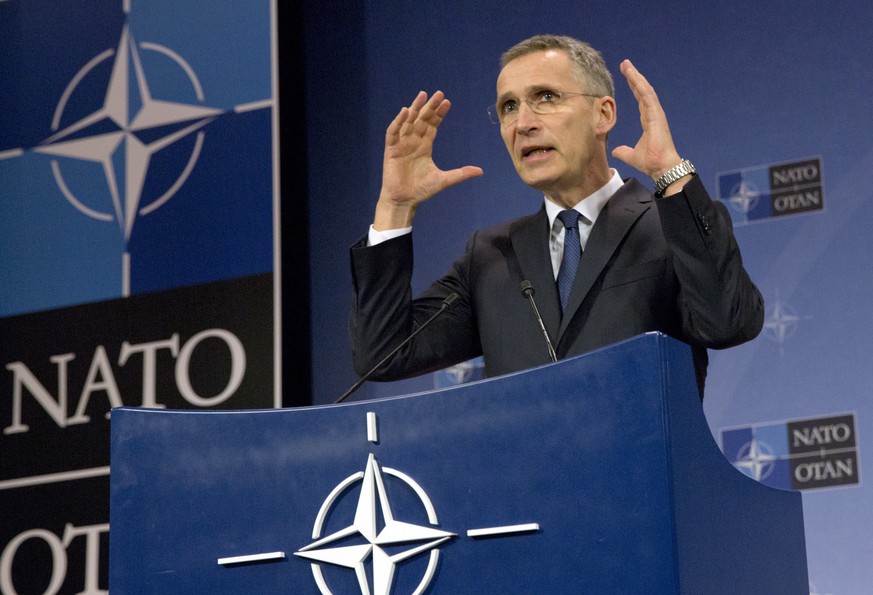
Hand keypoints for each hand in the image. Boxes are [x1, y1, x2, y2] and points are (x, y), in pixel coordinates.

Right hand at [374, 91, 482, 229]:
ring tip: (423, 95)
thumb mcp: (444, 180)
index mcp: (424, 146)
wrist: (404, 201)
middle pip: (422, 119)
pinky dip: (398, 122)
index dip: (439, 113)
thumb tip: (480, 171)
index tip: (447, 102)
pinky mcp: (390, 150)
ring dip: (414, 108)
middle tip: (439, 93)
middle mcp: (413, 142)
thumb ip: (461, 173)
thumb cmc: (421, 190)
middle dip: (430, 106)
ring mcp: (401, 144)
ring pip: (408, 121)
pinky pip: (393, 132)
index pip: (432, 125)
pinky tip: (404, 112)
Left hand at [610, 60, 683, 182]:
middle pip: (642, 90)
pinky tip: (634, 76)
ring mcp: (656, 113)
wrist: (661, 168)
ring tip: (627, 65)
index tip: (626, 75)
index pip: (640, 99)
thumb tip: (616, 151)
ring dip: (636, 77)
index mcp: (648, 120)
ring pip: (645, 90)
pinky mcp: (657, 115)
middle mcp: (653, 114)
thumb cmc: (651, 162)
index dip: (633, 86)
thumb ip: (624, 151)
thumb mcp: (631, 155)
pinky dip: (641, 85)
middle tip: (625, 64)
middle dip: (634, 77)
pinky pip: (648, 97)